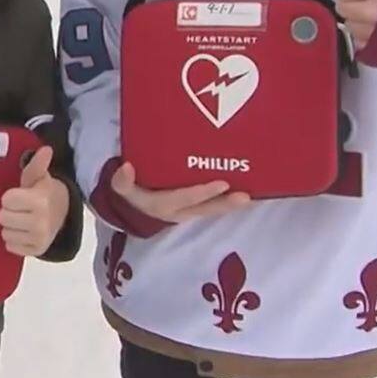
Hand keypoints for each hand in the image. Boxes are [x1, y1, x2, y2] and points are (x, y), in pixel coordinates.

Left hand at [0, 147, 70, 257]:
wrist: (63, 214)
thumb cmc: (44, 192)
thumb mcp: (39, 177)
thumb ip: (37, 164)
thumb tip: (46, 149)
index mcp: (40, 201)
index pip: (7, 200)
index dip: (11, 196)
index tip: (20, 195)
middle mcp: (40, 223)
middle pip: (2, 218)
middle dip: (9, 211)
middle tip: (20, 208)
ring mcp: (39, 239)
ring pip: (5, 233)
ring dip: (11, 226)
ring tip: (22, 220)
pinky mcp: (36, 251)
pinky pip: (10, 247)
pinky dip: (15, 240)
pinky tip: (24, 232)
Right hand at [110, 161, 250, 222]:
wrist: (135, 209)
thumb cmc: (132, 192)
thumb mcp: (122, 190)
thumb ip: (121, 181)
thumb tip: (126, 167)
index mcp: (163, 204)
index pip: (185, 198)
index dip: (203, 192)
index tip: (222, 183)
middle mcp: (181, 211)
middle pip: (206, 208)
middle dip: (226, 204)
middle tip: (246, 197)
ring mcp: (191, 210)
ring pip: (214, 208)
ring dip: (233, 205)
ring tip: (255, 197)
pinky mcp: (197, 207)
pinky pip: (215, 204)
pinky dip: (230, 200)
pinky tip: (250, 193)